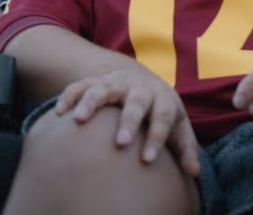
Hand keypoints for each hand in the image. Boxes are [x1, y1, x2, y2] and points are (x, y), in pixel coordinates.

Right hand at [54, 66, 200, 176]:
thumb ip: (185, 148)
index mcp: (162, 98)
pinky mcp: (96, 81)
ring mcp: (116, 82)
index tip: (148, 160)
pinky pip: (80, 85)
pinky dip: (69, 96)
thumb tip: (194, 172)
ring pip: (103, 88)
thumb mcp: (177, 126)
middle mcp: (139, 87)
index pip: (163, 116)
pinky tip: (58, 112)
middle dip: (129, 121)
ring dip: (92, 102)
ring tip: (80, 120)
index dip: (157, 137)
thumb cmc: (160, 112)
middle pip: (136, 102)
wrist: (141, 80)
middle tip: (121, 142)